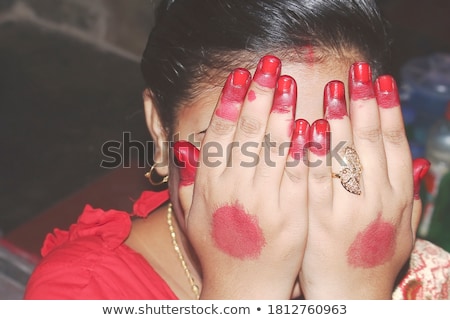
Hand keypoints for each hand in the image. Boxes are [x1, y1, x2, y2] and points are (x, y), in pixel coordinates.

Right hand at [174, 56, 307, 298]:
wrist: (244, 290)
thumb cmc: (219, 252)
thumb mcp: (192, 217)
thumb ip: (190, 182)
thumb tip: (184, 148)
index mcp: (209, 187)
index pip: (220, 134)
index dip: (231, 102)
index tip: (241, 76)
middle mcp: (234, 190)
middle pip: (248, 133)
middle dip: (260, 95)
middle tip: (269, 65)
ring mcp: (264, 203)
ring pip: (274, 149)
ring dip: (282, 112)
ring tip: (289, 84)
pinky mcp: (292, 216)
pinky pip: (299, 175)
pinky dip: (304, 149)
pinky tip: (310, 125)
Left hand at [299, 63, 429, 298]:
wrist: (349, 299)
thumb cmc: (371, 259)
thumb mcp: (401, 229)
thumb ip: (411, 196)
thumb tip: (423, 164)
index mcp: (397, 196)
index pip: (394, 143)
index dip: (389, 109)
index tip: (380, 80)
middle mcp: (378, 199)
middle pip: (372, 141)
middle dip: (364, 102)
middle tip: (356, 70)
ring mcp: (349, 209)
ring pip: (347, 155)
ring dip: (340, 119)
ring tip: (333, 88)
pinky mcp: (320, 220)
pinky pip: (317, 180)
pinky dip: (314, 152)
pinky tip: (307, 128)